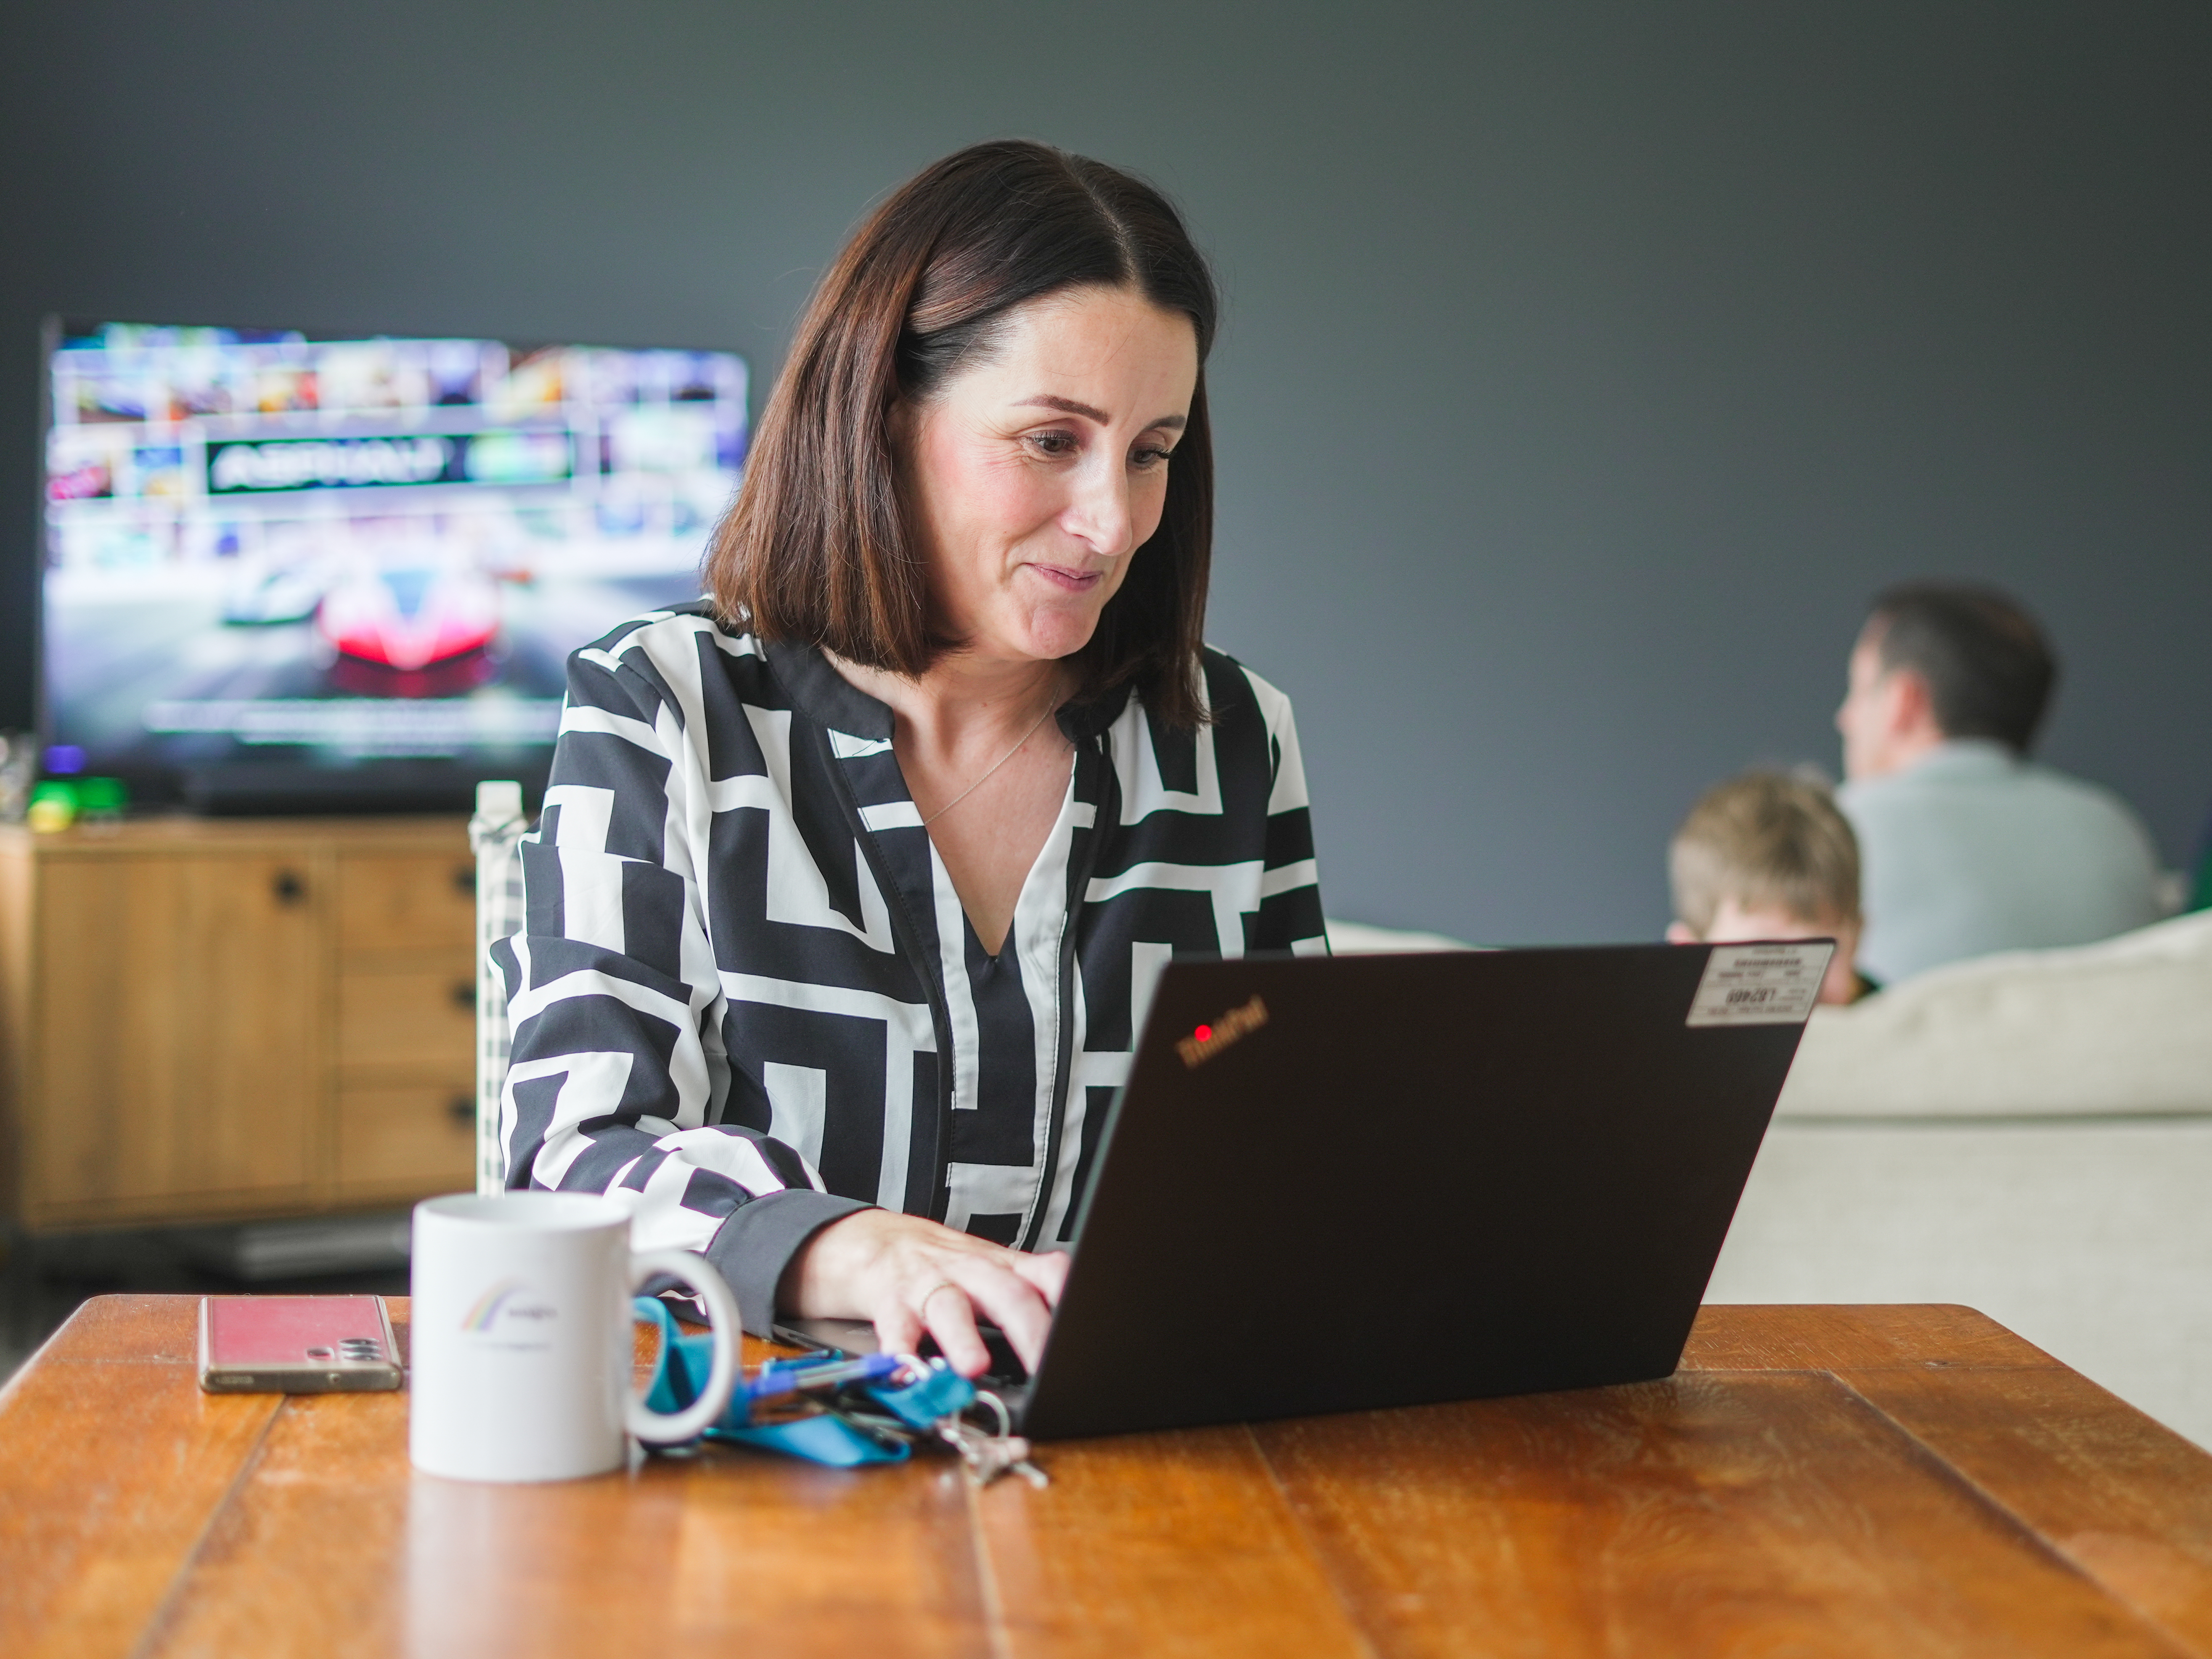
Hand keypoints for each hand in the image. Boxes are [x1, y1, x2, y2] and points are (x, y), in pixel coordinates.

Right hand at [782, 1210, 1068, 1377]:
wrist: (879, 1242)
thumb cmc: (948, 1267)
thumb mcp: (996, 1273)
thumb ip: (1032, 1297)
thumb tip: (1080, 1337)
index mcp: (1003, 1268)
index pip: (1047, 1274)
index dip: (1068, 1295)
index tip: (1086, 1325)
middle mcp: (971, 1273)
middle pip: (1006, 1294)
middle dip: (1028, 1330)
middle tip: (1046, 1365)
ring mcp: (930, 1285)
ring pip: (950, 1307)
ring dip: (962, 1337)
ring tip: (972, 1365)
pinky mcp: (891, 1303)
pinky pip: (895, 1327)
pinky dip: (898, 1350)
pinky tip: (903, 1368)